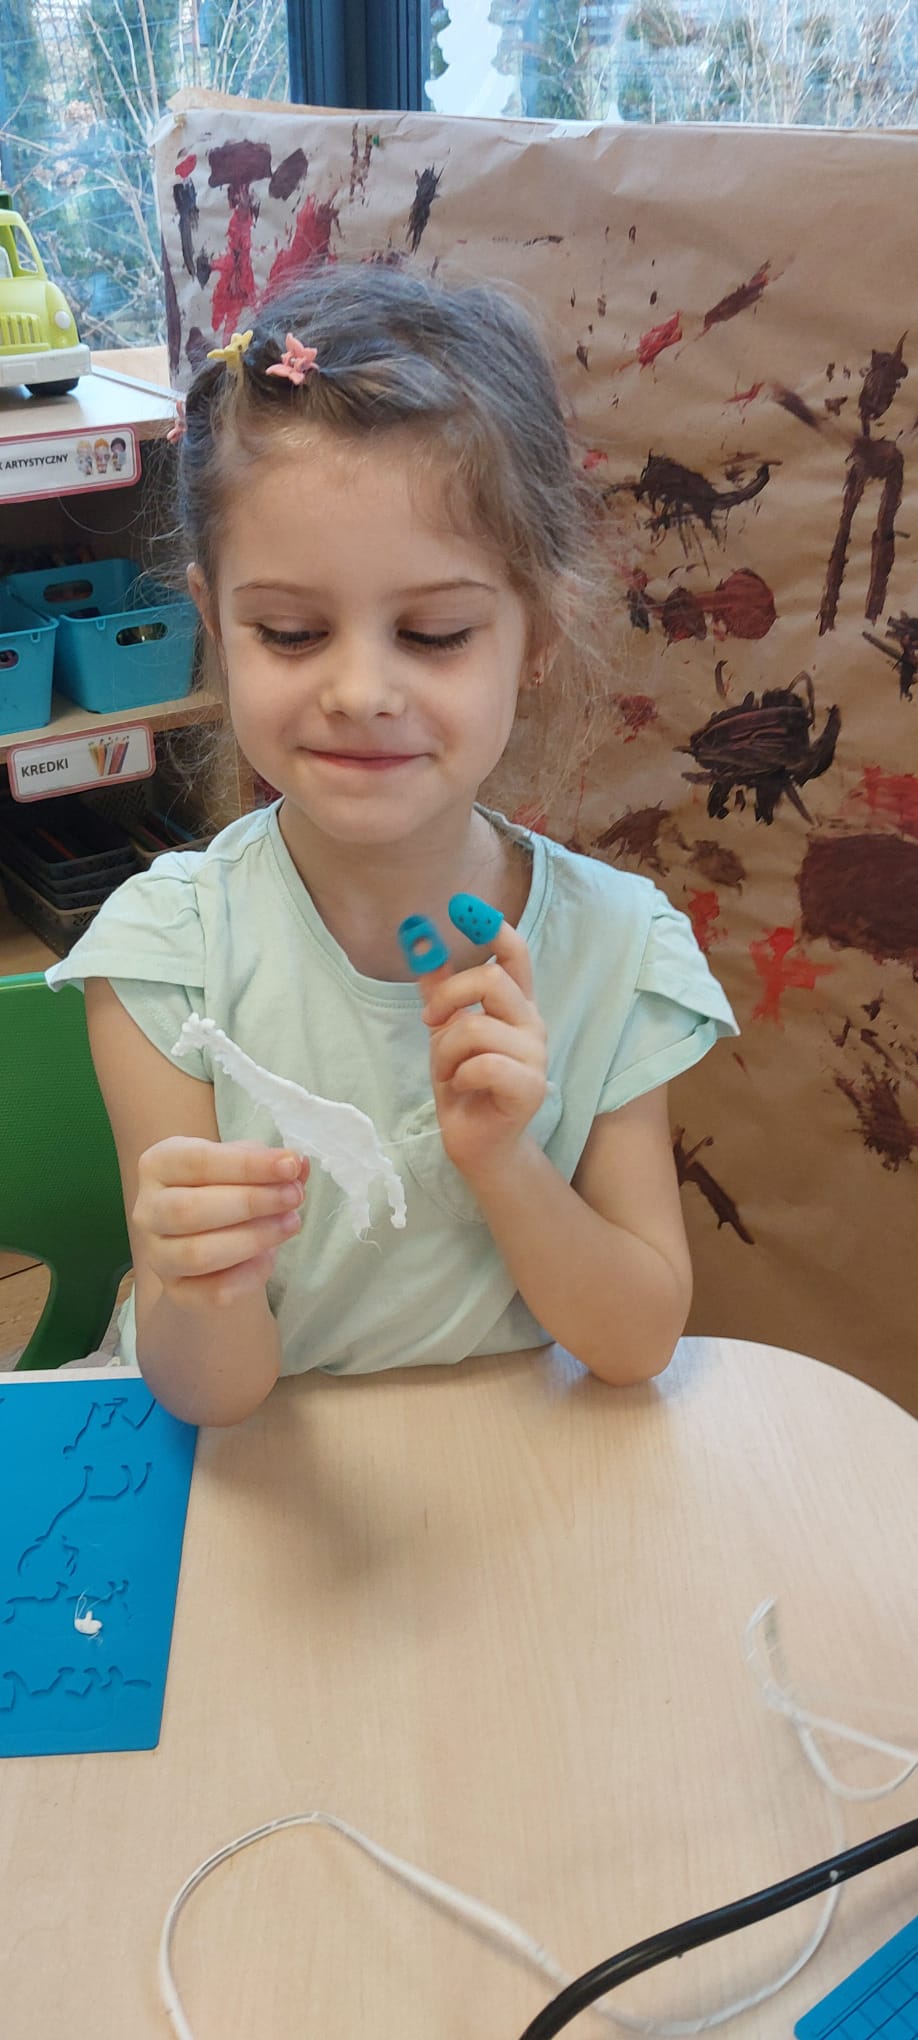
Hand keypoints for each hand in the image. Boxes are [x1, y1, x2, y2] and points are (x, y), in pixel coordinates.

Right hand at [133, 1138, 308, 1306]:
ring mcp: (157, 1254)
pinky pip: (213, 1290)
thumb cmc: (226, 1189)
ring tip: (290, 1223)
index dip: (247, 1165)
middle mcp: (147, 1210)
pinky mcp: (177, 1291)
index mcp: (158, 1165)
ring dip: (254, 1238)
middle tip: (294, 1197)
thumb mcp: (247, 1167)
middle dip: (251, 1202)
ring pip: (198, 1253)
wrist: (213, 1239)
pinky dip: (249, 1274)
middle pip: (189, 1209)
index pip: (196, 1162)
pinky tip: (270, 1256)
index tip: (289, 1165)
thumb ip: (272, 1165)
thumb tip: (298, 1164)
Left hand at [420, 920, 547, 1183]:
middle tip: (429, 1021)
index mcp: (515, 1005)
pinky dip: (459, 1075)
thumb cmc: (465, 1086)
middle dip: (448, 997)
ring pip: (475, 1026)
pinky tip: (461, 1088)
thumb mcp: (445, 1031)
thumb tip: (419, 939)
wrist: (479, 1143)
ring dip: (444, 1051)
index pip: (514, 955)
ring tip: (446, 1072)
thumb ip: (440, 989)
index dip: (491, 927)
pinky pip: (482, 1064)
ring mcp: (535, 1056)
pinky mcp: (530, 1087)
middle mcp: (531, 1023)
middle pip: (491, 980)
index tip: (460, 906)